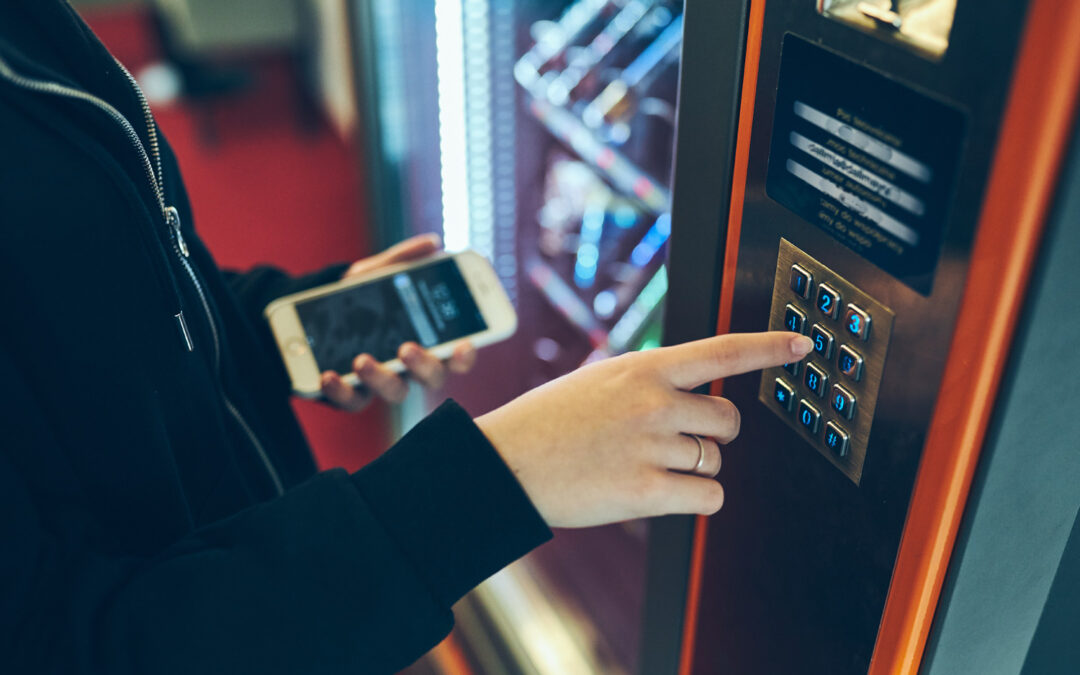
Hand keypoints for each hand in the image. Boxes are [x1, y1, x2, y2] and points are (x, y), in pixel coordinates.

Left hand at [319, 234, 477, 410]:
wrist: (311, 317)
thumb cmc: (359, 299)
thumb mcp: (377, 274)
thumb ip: (403, 260)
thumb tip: (432, 243)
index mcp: (428, 339)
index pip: (457, 353)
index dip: (465, 354)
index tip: (464, 345)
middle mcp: (411, 366)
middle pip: (432, 377)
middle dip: (424, 365)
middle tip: (407, 348)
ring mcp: (383, 382)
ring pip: (396, 392)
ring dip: (381, 378)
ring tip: (361, 359)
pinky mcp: (352, 394)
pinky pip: (352, 401)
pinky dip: (341, 391)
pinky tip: (328, 375)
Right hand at [475, 331, 813, 527]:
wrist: (504, 463)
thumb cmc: (547, 421)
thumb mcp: (596, 379)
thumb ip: (646, 379)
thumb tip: (686, 386)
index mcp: (643, 367)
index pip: (722, 351)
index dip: (768, 348)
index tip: (801, 347)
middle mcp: (654, 402)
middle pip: (728, 421)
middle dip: (712, 435)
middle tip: (672, 442)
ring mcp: (651, 446)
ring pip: (714, 462)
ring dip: (693, 469)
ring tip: (645, 466)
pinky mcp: (645, 491)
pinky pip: (708, 497)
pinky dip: (694, 500)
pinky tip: (658, 492)